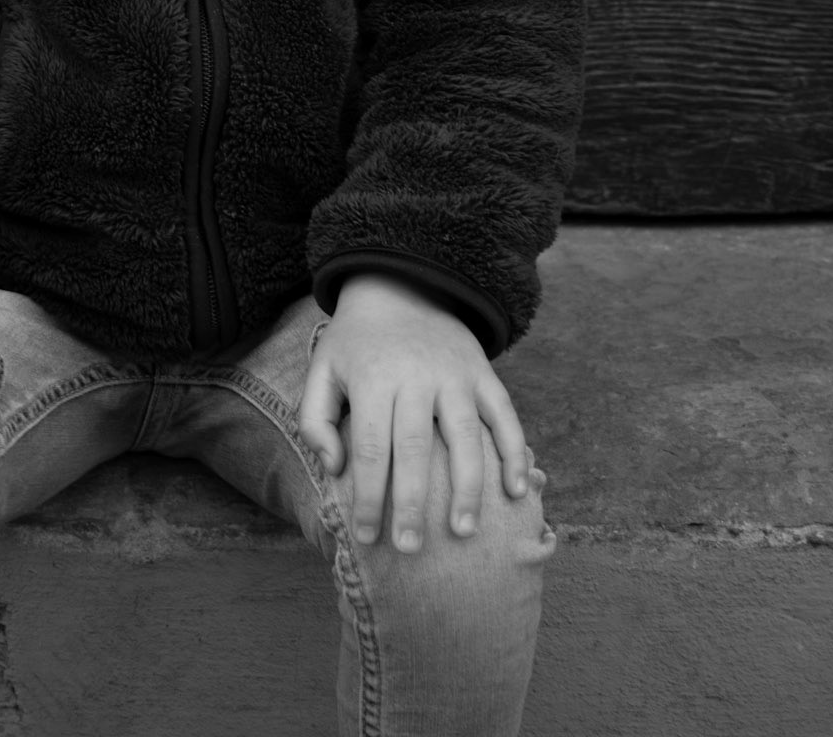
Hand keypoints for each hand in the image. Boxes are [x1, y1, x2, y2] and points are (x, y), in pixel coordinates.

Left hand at [298, 273, 527, 551]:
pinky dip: (515, 452)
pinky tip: (516, 491)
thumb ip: (315, 418)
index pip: (369, 448)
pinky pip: (504, 415)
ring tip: (463, 532)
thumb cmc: (356, 342)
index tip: (366, 537)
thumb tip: (333, 467)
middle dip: (411, 504)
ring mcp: (454, 374)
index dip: (368, 496)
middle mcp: (415, 377)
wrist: (400, 283)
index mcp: (373, 379)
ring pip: (465, 437)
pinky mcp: (483, 372)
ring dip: (467, 488)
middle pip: (414, 449)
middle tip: (409, 549)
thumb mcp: (322, 369)